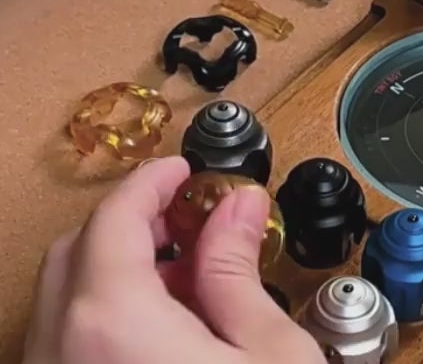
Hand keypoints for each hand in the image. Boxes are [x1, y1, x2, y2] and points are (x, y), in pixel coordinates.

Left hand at [23, 157, 323, 363]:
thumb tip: (241, 205)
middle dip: (134, 221)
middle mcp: (62, 355)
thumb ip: (239, 269)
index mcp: (112, 327)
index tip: (181, 170)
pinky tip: (166, 328)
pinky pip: (66, 343)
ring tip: (187, 276)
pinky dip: (107, 316)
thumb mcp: (268, 353)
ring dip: (120, 269)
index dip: (151, 181)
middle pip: (77, 250)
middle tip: (188, 217)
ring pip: (65, 299)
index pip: (113, 218)